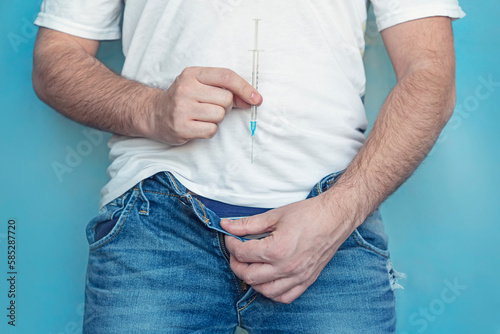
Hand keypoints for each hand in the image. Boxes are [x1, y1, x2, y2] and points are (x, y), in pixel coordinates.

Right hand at [148, 67, 262, 144]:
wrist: (153, 113)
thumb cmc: (183, 99)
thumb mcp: (200, 85)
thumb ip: (225, 89)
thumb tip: (253, 99)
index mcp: (192, 74)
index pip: (226, 77)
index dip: (245, 88)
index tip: (257, 99)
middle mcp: (186, 89)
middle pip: (226, 99)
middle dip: (225, 106)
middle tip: (211, 107)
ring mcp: (182, 108)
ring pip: (220, 115)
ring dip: (216, 119)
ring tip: (202, 116)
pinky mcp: (181, 127)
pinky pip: (211, 130)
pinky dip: (209, 130)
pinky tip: (197, 125)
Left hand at [220, 194, 355, 303]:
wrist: (334, 218)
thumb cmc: (308, 214)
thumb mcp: (274, 215)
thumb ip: (248, 224)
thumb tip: (226, 225)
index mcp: (277, 249)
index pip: (243, 253)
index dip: (231, 244)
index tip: (231, 237)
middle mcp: (287, 267)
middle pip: (249, 275)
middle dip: (236, 263)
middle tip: (236, 252)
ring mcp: (297, 276)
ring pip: (264, 290)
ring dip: (252, 280)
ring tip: (250, 265)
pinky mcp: (306, 280)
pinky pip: (284, 297)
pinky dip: (272, 292)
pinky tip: (268, 279)